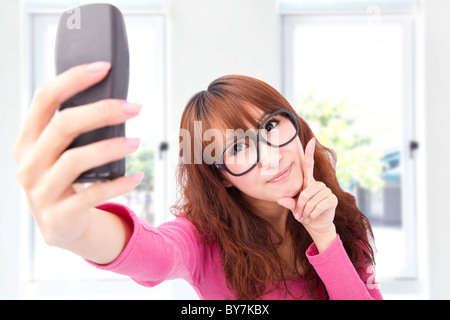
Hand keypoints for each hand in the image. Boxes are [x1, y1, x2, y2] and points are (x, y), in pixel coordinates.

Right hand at [13, 62, 142, 247]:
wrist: (61, 225)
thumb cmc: (65, 178)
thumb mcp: (60, 152)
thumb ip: (74, 129)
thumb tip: (113, 98)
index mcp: (28, 140)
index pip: (44, 98)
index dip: (73, 79)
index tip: (103, 68)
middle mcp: (29, 163)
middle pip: (63, 125)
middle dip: (102, 111)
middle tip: (134, 107)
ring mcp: (40, 191)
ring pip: (76, 159)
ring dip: (112, 147)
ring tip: (137, 141)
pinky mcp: (59, 215)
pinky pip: (92, 194)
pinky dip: (118, 183)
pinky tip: (136, 176)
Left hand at [277, 138, 337, 251]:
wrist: (316, 225)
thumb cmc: (303, 213)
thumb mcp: (294, 208)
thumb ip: (288, 203)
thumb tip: (280, 200)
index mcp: (308, 183)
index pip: (309, 165)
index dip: (310, 153)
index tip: (312, 140)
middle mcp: (318, 184)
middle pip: (304, 193)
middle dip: (300, 207)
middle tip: (300, 215)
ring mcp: (326, 191)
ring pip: (310, 201)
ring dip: (306, 212)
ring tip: (306, 216)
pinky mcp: (332, 199)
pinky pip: (318, 207)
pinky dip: (312, 214)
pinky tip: (312, 217)